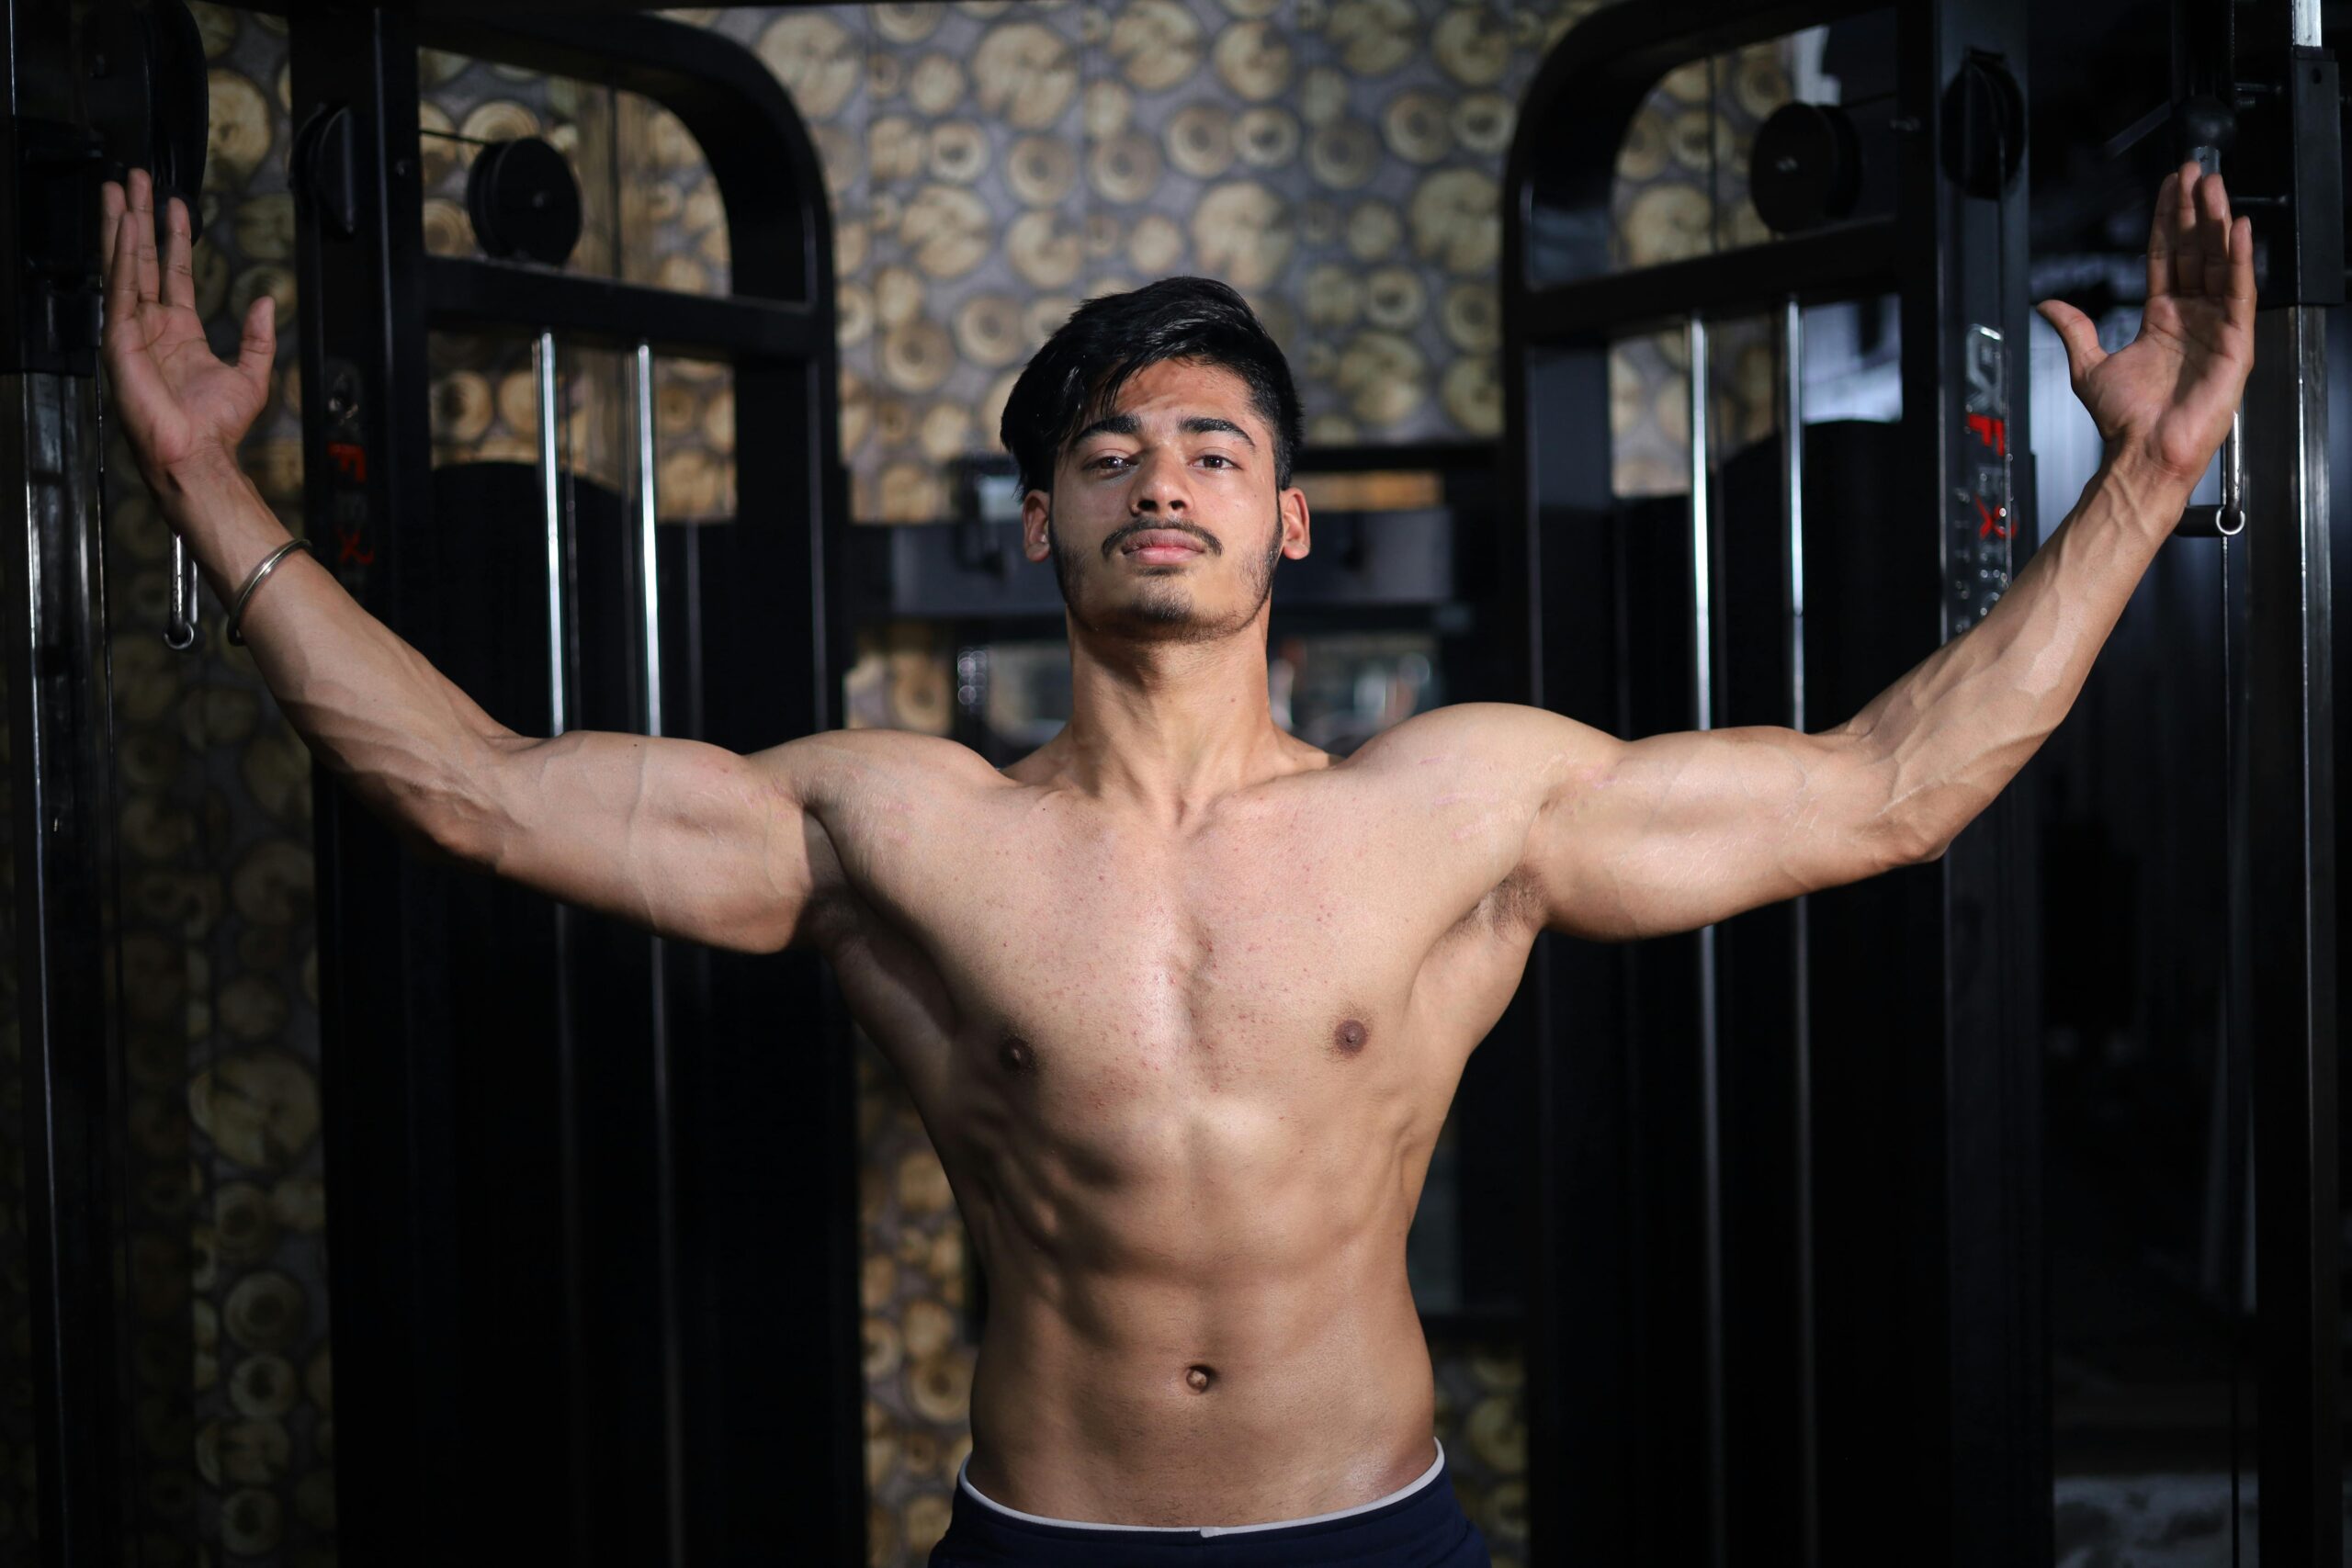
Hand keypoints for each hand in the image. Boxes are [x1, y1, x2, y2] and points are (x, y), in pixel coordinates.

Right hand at [99, 168, 274, 484]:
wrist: (197, 452)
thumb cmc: (217, 426)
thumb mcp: (251, 375)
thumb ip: (258, 337)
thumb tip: (266, 302)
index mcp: (179, 333)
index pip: (174, 273)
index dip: (174, 238)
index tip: (175, 206)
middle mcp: (152, 326)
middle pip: (142, 258)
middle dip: (139, 218)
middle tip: (134, 179)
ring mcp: (132, 330)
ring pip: (125, 264)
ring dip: (122, 224)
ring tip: (120, 187)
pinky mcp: (119, 338)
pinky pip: (120, 287)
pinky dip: (121, 254)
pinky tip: (123, 226)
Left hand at [2035, 161, 2255, 486]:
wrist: (2142, 451)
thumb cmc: (2123, 420)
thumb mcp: (2088, 365)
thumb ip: (2075, 328)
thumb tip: (2048, 304)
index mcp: (2162, 319)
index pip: (2168, 257)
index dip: (2168, 222)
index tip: (2170, 189)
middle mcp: (2193, 317)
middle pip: (2196, 251)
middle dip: (2195, 210)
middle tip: (2195, 171)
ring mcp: (2216, 327)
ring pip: (2220, 263)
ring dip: (2216, 223)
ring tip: (2213, 186)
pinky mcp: (2235, 342)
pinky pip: (2240, 292)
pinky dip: (2239, 260)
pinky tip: (2236, 229)